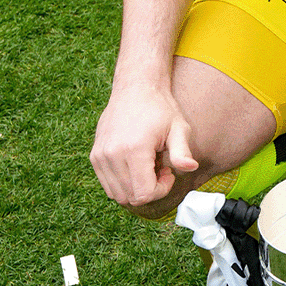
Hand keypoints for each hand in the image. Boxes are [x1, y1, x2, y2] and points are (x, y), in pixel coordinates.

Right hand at [91, 82, 199, 208]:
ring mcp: (100, 156)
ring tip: (148, 165)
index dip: (161, 190)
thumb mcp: (178, 127)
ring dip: (135, 187)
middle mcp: (112, 155)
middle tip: (160, 168)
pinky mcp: (94, 156)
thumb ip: (183, 151)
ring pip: (117, 194)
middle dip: (149, 190)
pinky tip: (136, 164)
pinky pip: (108, 185)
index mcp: (133, 150)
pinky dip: (123, 182)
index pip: (144, 194)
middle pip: (130, 197)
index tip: (168, 172)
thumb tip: (191, 167)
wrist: (135, 88)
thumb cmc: (160, 108)